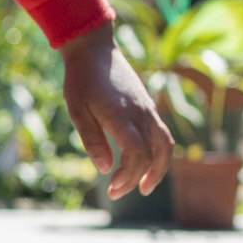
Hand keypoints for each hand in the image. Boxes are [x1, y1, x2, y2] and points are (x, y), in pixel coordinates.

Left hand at [61, 24, 172, 198]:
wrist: (94, 49)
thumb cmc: (81, 80)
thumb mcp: (77, 110)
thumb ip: (91, 139)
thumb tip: (104, 168)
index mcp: (121, 115)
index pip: (137, 153)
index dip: (128, 176)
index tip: (111, 189)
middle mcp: (140, 113)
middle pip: (153, 154)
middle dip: (138, 179)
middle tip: (117, 193)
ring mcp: (147, 109)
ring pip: (166, 144)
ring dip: (159, 169)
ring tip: (145, 186)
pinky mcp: (148, 106)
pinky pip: (162, 134)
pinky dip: (158, 154)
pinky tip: (143, 163)